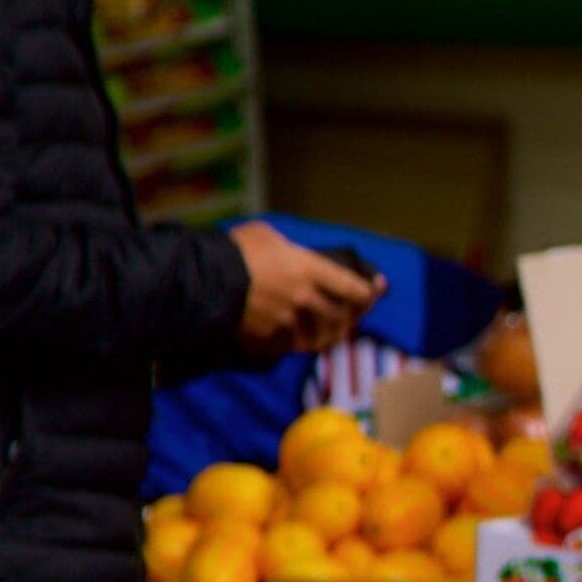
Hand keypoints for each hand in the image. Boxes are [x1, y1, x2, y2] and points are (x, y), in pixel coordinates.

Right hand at [231, 221, 379, 357]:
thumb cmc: (235, 250)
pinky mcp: (270, 339)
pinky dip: (300, 344)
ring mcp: (288, 322)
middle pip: (341, 315)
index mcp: (308, 270)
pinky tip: (302, 341)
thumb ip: (288, 248)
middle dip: (354, 315)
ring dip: (331, 334)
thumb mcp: (266, 235)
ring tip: (335, 331)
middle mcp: (305, 299)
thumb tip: (293, 254)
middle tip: (357, 312)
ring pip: (321, 336)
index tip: (376, 289)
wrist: (204, 279)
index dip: (369, 291)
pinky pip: (293, 346)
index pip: (352, 287)